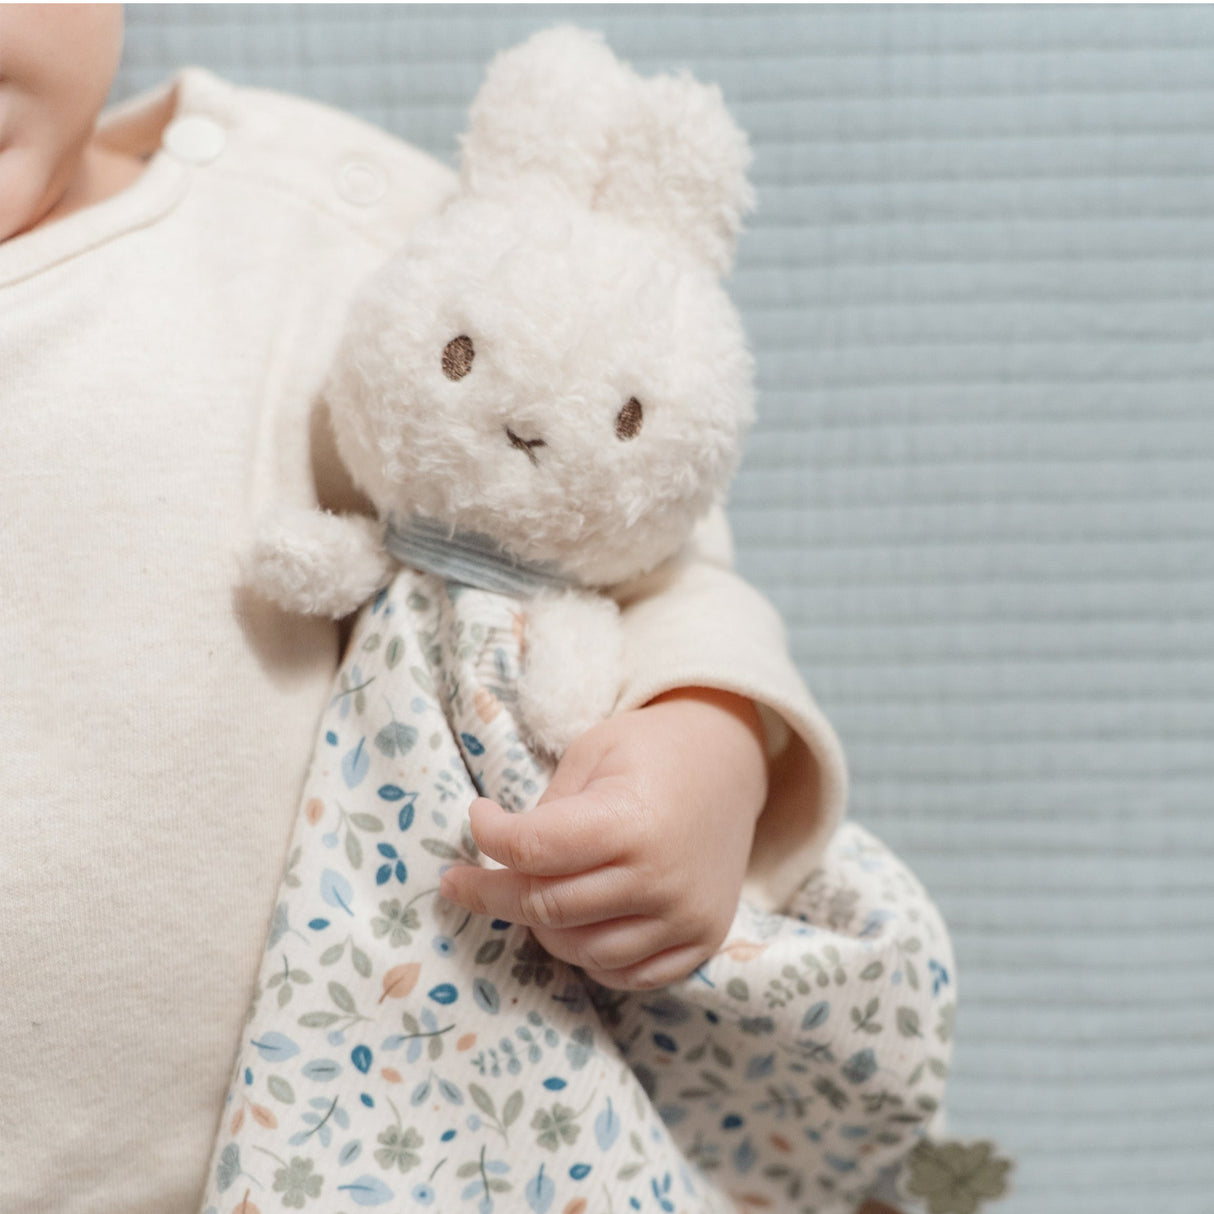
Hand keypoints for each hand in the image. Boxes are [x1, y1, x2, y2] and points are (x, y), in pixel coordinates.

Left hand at [439, 687, 768, 989]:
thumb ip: (548, 812)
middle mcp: (660, 877)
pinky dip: (592, 957)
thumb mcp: (591, 753)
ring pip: (583, 952)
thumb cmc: (650, 750)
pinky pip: (629, 975)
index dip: (488, 837)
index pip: (532, 850)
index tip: (478, 818)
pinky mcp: (703, 938)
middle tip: (467, 881)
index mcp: (629, 819)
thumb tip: (507, 863)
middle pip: (547, 908)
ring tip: (532, 894)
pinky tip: (578, 924)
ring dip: (543, 928)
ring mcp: (685, 916)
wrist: (730, 761)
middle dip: (495, 893)